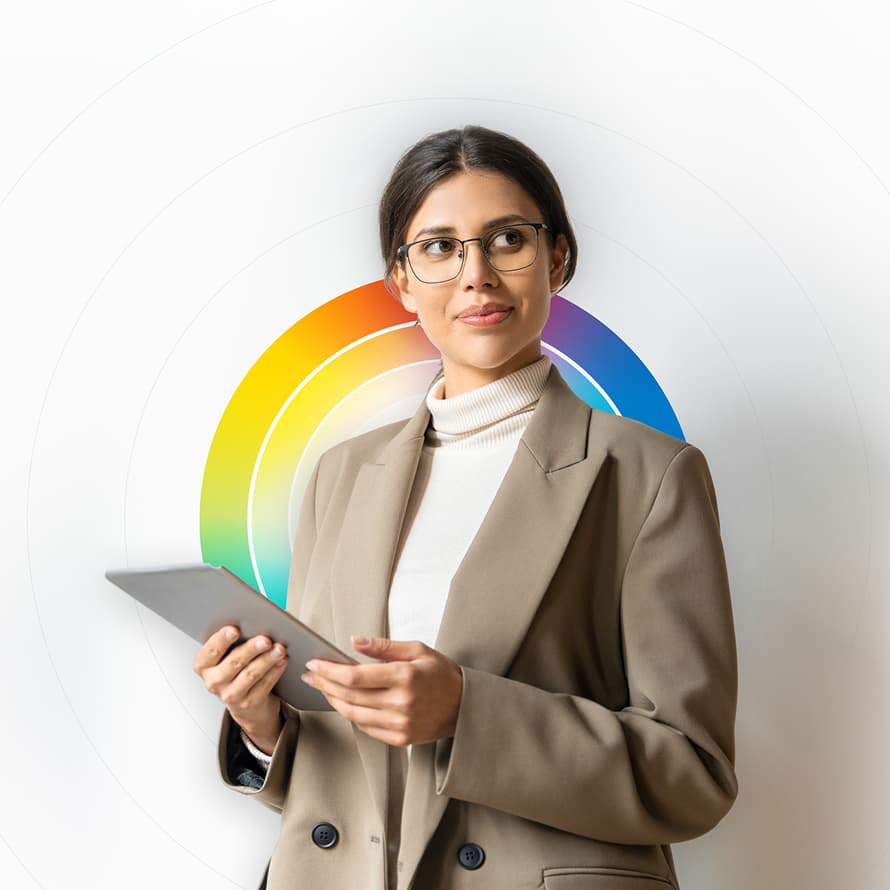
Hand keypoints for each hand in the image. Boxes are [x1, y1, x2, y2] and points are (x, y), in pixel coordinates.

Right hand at [193, 625, 287, 753]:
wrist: (244, 702)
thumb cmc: (235, 669)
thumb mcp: (226, 655)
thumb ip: (233, 640)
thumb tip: (251, 620)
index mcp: (204, 666)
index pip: (209, 652)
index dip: (221, 640)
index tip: (234, 630)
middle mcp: (214, 681)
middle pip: (233, 663)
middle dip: (251, 649)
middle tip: (265, 639)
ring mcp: (231, 695)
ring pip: (251, 674)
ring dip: (267, 660)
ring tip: (279, 649)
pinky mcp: (249, 702)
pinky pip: (264, 684)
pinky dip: (275, 671)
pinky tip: (282, 661)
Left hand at [302, 636, 462, 746]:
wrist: (465, 706)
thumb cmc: (440, 674)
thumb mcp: (417, 650)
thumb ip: (383, 646)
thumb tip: (354, 641)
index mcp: (404, 676)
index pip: (356, 676)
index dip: (330, 670)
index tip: (315, 663)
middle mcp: (401, 703)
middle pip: (350, 696)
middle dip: (324, 683)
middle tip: (310, 674)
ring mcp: (400, 724)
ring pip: (353, 714)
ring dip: (333, 700)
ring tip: (322, 688)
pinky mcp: (400, 739)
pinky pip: (366, 728)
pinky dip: (351, 714)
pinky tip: (344, 702)